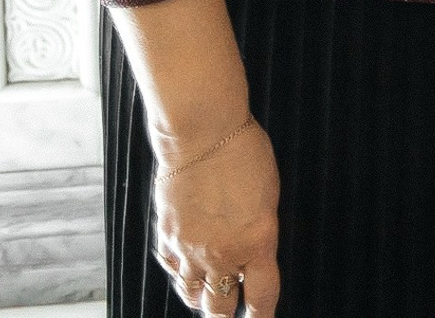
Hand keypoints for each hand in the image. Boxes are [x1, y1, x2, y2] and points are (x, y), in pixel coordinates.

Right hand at [153, 119, 281, 316]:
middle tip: (230, 314)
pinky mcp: (166, 239)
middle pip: (221, 307)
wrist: (201, 134)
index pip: (262, 296)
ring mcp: (189, 250)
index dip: (262, 315)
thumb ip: (259, 233)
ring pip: (192, 295)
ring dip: (202, 299)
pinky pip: (174, 271)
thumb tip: (252, 254)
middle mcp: (222, 254)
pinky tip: (188, 271)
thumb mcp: (268, 198)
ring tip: (209, 298)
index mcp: (257, 242)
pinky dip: (182, 275)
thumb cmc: (244, 156)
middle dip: (226, 314)